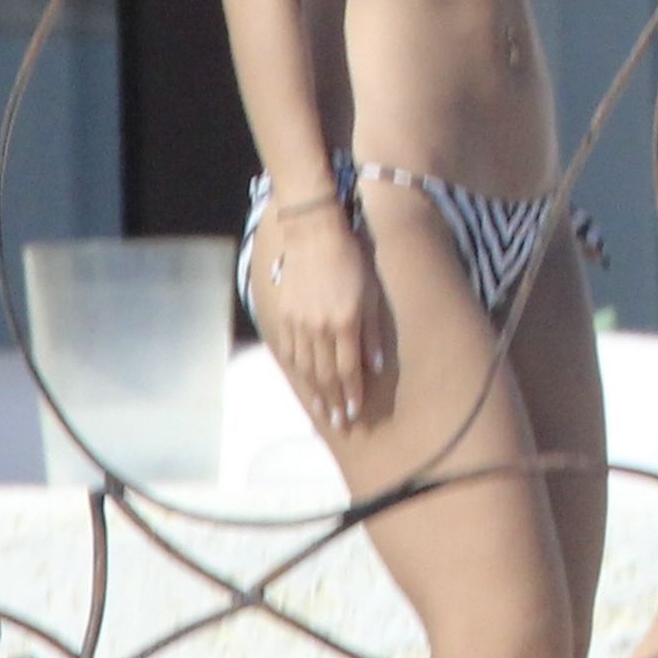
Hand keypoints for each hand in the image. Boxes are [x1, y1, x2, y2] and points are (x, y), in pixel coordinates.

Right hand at [261, 201, 386, 429]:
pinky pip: (289, 350)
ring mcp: (298, 323)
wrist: (314, 234)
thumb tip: (373, 367)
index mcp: (344, 323)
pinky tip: (303, 382)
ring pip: (306, 367)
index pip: (348, 370)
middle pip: (326, 375)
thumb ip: (372, 332)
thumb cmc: (351, 260)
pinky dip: (296, 370)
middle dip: (334, 402)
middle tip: (340, 424)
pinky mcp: (284, 315)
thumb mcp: (372, 293)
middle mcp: (319, 328)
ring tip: (322, 411)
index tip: (356, 413)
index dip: (352, 394)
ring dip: (315, 393)